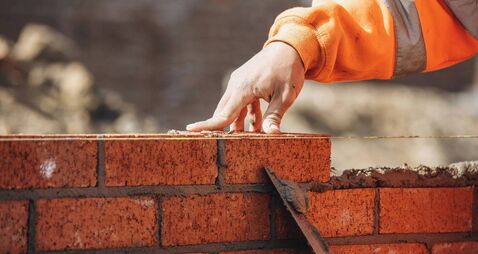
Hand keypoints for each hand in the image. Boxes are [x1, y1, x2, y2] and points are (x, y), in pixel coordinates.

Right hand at [186, 41, 304, 132]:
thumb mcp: (285, 96)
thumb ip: (275, 116)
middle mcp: (236, 85)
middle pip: (224, 113)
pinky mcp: (244, 82)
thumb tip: (272, 134)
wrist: (289, 47)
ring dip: (239, 123)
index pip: (223, 114)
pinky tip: (257, 124)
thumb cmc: (288, 70)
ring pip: (232, 108)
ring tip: (251, 137)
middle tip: (229, 147)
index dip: (208, 125)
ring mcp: (238, 83)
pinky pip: (239, 102)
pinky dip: (245, 114)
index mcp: (243, 89)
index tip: (189, 130)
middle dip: (225, 129)